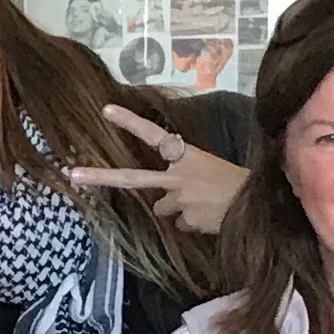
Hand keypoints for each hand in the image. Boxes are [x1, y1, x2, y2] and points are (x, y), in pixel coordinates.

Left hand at [66, 110, 246, 239]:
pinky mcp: (187, 221)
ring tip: (206, 204)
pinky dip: (193, 223)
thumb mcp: (209, 167)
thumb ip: (183, 174)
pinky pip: (181, 224)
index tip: (105, 110)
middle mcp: (177, 176)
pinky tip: (211, 217)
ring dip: (179, 209)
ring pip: (164, 209)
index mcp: (186, 155)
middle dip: (100, 177)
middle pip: (132, 179)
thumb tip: (166, 198)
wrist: (260, 205)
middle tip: (73, 174)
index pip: (154, 136)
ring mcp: (180, 200)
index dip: (129, 122)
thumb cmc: (236, 182)